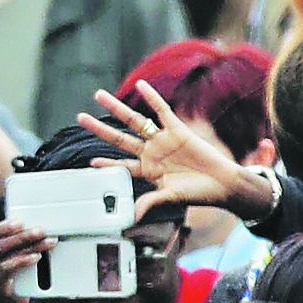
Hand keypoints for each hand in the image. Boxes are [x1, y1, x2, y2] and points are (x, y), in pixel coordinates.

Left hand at [85, 82, 277, 219]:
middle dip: (99, 129)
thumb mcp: (170, 197)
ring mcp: (162, 140)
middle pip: (119, 138)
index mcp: (148, 170)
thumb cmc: (198, 193)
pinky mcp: (177, 129)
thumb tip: (132, 216)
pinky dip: (151, 98)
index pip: (121, 164)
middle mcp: (152, 152)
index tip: (89, 161)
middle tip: (79, 117)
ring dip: (116, 109)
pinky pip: (162, 110)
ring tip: (98, 95)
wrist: (222, 183)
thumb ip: (150, 201)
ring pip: (134, 121)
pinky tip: (140, 86)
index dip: (106, 163)